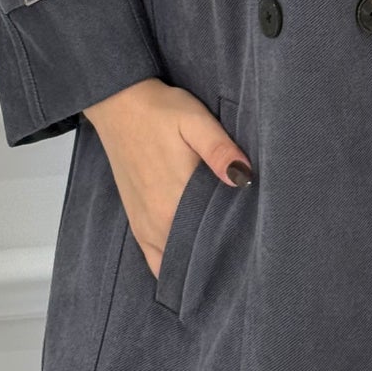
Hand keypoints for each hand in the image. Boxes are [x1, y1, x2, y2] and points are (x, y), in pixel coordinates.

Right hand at [83, 77, 253, 277]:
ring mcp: (145, 226)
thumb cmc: (159, 112)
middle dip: (221, 253)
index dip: (236, 241)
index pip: (214, 239)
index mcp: (176, 201)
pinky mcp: (136, 223)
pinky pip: (155, 261)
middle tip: (243, 246)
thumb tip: (244, 176)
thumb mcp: (195, 121)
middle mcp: (158, 222)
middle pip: (197, 254)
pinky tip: (189, 261)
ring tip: (222, 253)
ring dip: (197, 260)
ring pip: (177, 262)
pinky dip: (172, 266)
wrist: (118, 105)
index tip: (253, 240)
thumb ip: (220, 150)